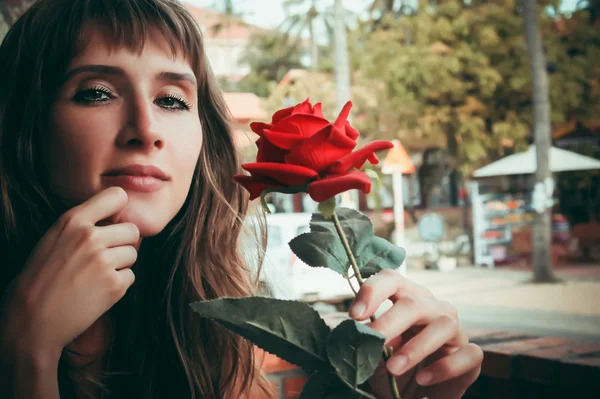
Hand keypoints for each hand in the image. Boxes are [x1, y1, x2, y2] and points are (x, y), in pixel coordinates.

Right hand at [0, 187, 138, 363]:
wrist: (30, 319)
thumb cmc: (41, 278)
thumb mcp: (55, 239)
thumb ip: (85, 225)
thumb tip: (121, 219)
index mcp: (73, 220)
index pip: (117, 196)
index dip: (119, 209)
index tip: (113, 221)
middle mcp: (90, 237)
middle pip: (132, 230)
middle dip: (122, 243)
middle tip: (102, 258)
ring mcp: (103, 261)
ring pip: (133, 254)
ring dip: (120, 265)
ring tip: (94, 276)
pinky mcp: (114, 285)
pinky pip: (130, 276)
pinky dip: (118, 285)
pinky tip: (96, 291)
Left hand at [349, 270, 482, 398]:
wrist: (419, 394)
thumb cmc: (395, 366)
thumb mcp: (376, 354)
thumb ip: (370, 342)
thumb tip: (366, 335)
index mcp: (406, 299)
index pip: (391, 280)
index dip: (372, 291)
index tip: (354, 315)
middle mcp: (432, 308)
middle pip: (414, 302)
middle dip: (390, 321)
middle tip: (372, 340)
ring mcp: (455, 330)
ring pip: (444, 324)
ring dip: (416, 347)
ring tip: (393, 368)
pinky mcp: (471, 355)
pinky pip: (468, 354)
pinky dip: (444, 367)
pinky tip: (423, 379)